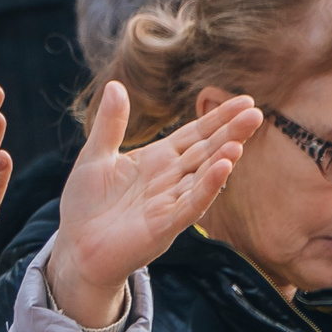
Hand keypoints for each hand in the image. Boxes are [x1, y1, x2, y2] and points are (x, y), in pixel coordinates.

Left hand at [45, 83, 260, 326]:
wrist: (74, 247)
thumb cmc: (85, 204)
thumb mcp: (95, 156)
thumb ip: (110, 124)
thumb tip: (115, 84)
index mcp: (157, 160)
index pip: (194, 135)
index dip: (218, 118)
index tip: (245, 100)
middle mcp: (169, 180)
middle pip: (206, 151)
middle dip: (230, 133)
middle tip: (256, 113)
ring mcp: (169, 203)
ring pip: (202, 178)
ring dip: (221, 161)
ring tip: (239, 142)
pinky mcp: (163, 227)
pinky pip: (190, 206)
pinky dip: (206, 189)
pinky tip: (222, 170)